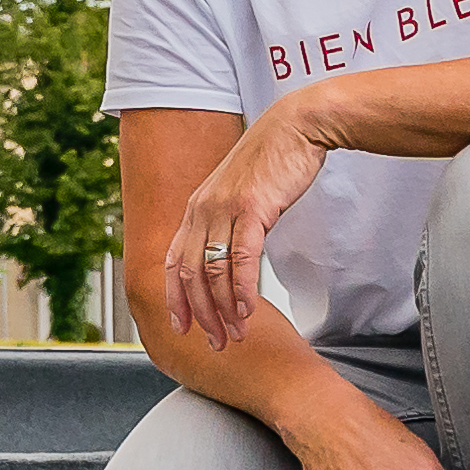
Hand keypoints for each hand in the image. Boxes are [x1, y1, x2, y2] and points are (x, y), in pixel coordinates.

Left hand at [163, 103, 333, 346]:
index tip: (181, 326)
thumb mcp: (239, 193)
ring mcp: (224, 209)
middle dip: (199, 315)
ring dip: (223, 309)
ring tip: (236, 334)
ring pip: (212, 271)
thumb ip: (228, 221)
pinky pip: (240, 258)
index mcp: (196, 208)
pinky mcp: (251, 208)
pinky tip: (248, 310)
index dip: (174, 298)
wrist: (297, 126)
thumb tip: (228, 254)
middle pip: (188, 274)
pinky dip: (242, 289)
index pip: (172, 261)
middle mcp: (202, 210)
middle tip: (214, 342)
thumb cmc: (273, 161)